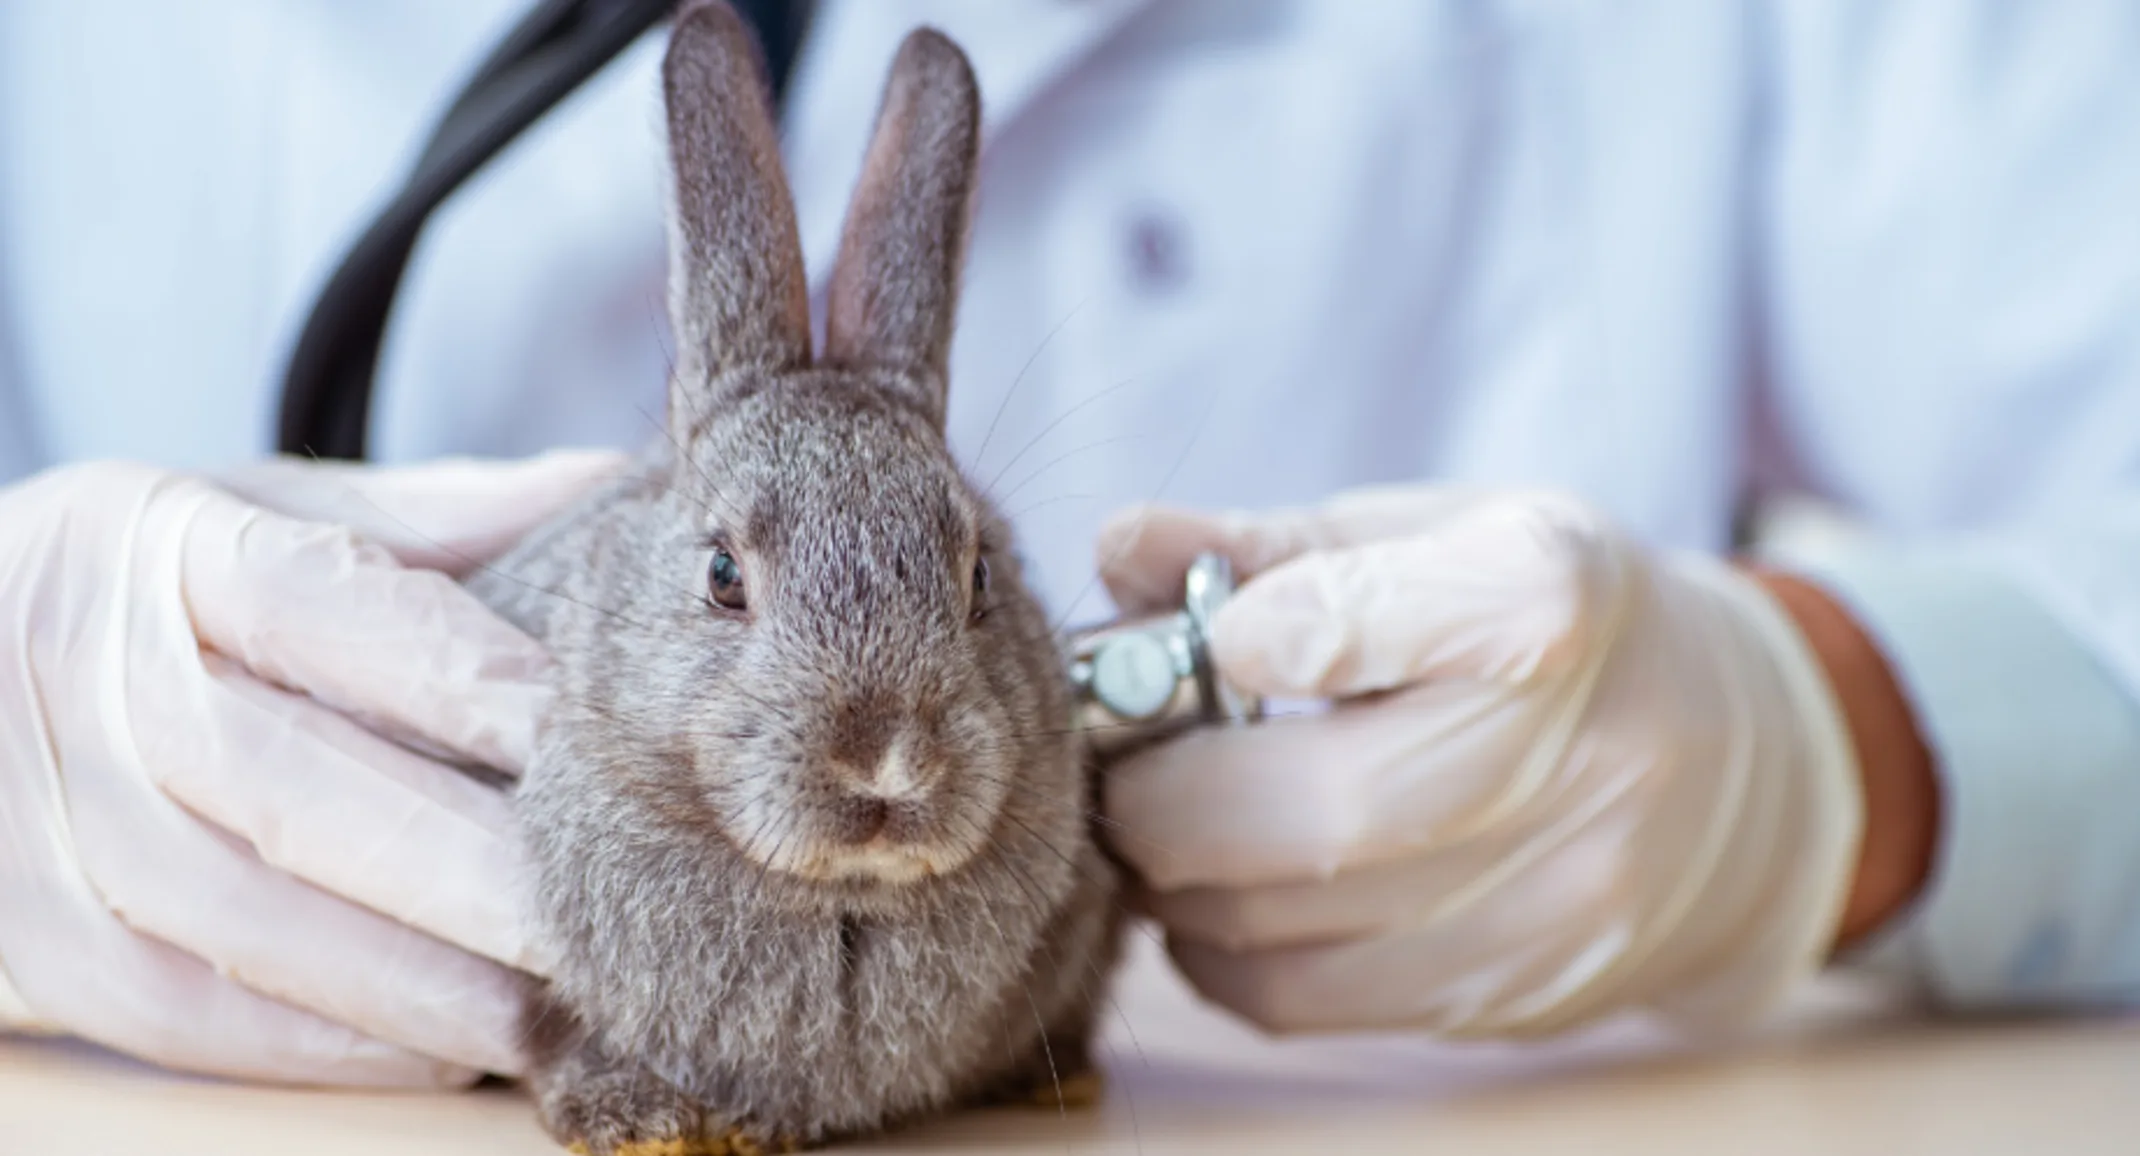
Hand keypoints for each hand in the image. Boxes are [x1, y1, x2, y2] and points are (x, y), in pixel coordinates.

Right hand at [0, 449, 623, 1086]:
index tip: (583, 735)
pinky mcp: (39, 938)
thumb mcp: (250, 511)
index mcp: (160, 550)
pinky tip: (445, 1045)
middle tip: (601, 907)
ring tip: (555, 1002)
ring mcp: (49, 820)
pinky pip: (189, 1012)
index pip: (320, 608)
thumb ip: (426, 517)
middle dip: (466, 863)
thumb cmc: (140, 586)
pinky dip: (327, 1041)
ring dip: (415, 979)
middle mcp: (94, 682)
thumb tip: (610, 488)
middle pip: (293, 785)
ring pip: (246, 918)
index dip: (459, 678)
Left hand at [1094, 485, 1870, 1038]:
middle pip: (1306, 812)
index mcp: (1550, 597)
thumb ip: (1270, 547)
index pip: (1353, 618)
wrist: (1748, 766)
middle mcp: (1577, 759)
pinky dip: (1230, 954)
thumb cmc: (1562, 626)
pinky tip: (1239, 892)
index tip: (1203, 640)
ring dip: (1179, 882)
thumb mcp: (1442, 537)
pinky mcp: (1520, 995)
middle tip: (1126, 765)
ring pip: (1287, 927)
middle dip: (1163, 797)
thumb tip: (1117, 546)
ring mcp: (1557, 897)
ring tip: (1177, 819)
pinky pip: (1310, 1001)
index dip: (1235, 635)